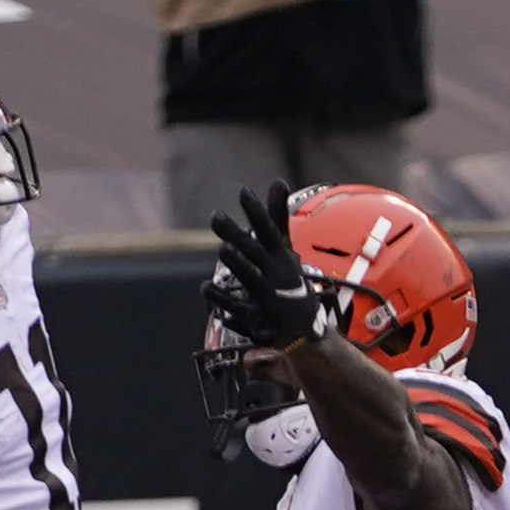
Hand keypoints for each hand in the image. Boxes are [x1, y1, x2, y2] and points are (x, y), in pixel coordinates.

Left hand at [204, 182, 329, 350]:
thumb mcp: (283, 248)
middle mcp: (274, 274)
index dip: (257, 211)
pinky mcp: (257, 317)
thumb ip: (276, 217)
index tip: (243, 192)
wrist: (303, 329)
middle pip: (254, 252)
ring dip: (238, 264)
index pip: (269, 230)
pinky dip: (222, 299)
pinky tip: (206, 287)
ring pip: (251, 278)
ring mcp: (267, 296)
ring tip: (223, 249)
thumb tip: (278, 180)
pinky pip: (238, 307)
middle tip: (215, 217)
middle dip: (237, 236)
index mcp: (280, 256)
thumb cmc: (288, 280)